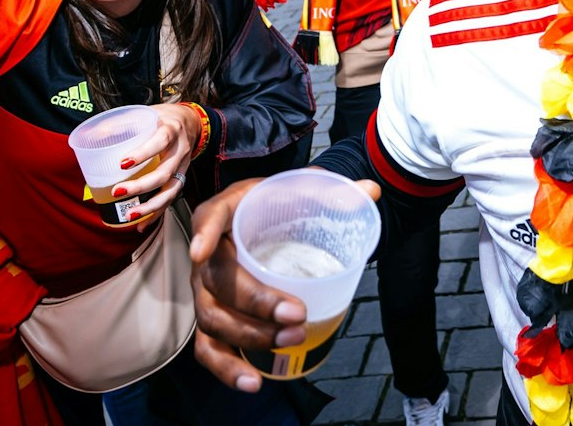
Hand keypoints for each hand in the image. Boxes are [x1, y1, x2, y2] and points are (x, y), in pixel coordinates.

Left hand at [106, 102, 204, 219]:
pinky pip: (170, 199)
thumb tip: (94, 135)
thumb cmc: (163, 118)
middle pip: (165, 173)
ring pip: (171, 190)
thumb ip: (121, 123)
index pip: (161, 141)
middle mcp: (180, 150)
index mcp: (171, 129)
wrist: (189, 122)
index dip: (143, 153)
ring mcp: (183, 167)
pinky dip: (156, 214)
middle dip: (141, 186)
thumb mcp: (144, 113)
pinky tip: (142, 224)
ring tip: (131, 215)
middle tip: (118, 191)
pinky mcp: (180, 178)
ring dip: (150, 206)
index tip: (123, 163)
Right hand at [189, 177, 381, 391]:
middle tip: (298, 313)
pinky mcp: (214, 319)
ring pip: (212, 318)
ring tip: (292, 338)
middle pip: (217, 281)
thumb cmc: (286, 205)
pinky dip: (227, 368)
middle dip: (255, 302)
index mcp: (227, 212)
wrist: (276, 221)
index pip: (207, 218)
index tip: (202, 251)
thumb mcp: (308, 190)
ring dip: (250, 335)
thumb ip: (336, 191)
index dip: (203, 235)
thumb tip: (370, 192)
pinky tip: (253, 381)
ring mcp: (207, 290)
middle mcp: (209, 253)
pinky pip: (210, 349)